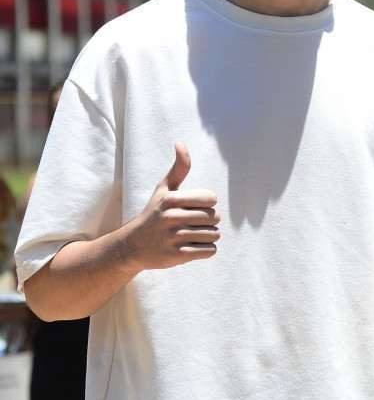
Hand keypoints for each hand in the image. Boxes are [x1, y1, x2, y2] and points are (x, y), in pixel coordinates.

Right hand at [121, 143, 219, 270]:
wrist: (132, 246)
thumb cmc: (154, 214)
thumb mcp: (163, 190)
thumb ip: (178, 168)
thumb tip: (180, 143)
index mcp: (172, 199)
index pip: (211, 199)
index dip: (207, 204)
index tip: (195, 207)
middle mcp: (172, 218)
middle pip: (215, 217)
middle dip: (209, 221)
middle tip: (194, 223)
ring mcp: (174, 238)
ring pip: (214, 235)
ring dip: (209, 236)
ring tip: (193, 235)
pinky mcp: (177, 256)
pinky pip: (210, 250)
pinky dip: (206, 249)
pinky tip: (193, 246)